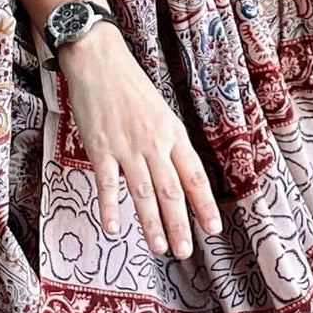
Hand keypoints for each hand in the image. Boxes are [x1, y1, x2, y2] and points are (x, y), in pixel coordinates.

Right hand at [58, 23, 222, 260]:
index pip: (194, 176)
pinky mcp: (101, 147)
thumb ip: (167, 143)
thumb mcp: (160, 112)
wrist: (100, 60)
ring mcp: (127, 147)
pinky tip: (114, 228)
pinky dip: (111, 207)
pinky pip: (108, 183)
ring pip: (144, 192)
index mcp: (173, 134)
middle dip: (180, 224)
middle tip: (184, 252)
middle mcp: (155, 143)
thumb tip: (174, 174)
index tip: (213, 229)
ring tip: (160, 248)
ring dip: (152, 223)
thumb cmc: (130, 85)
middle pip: (172, 191)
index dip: (204, 205)